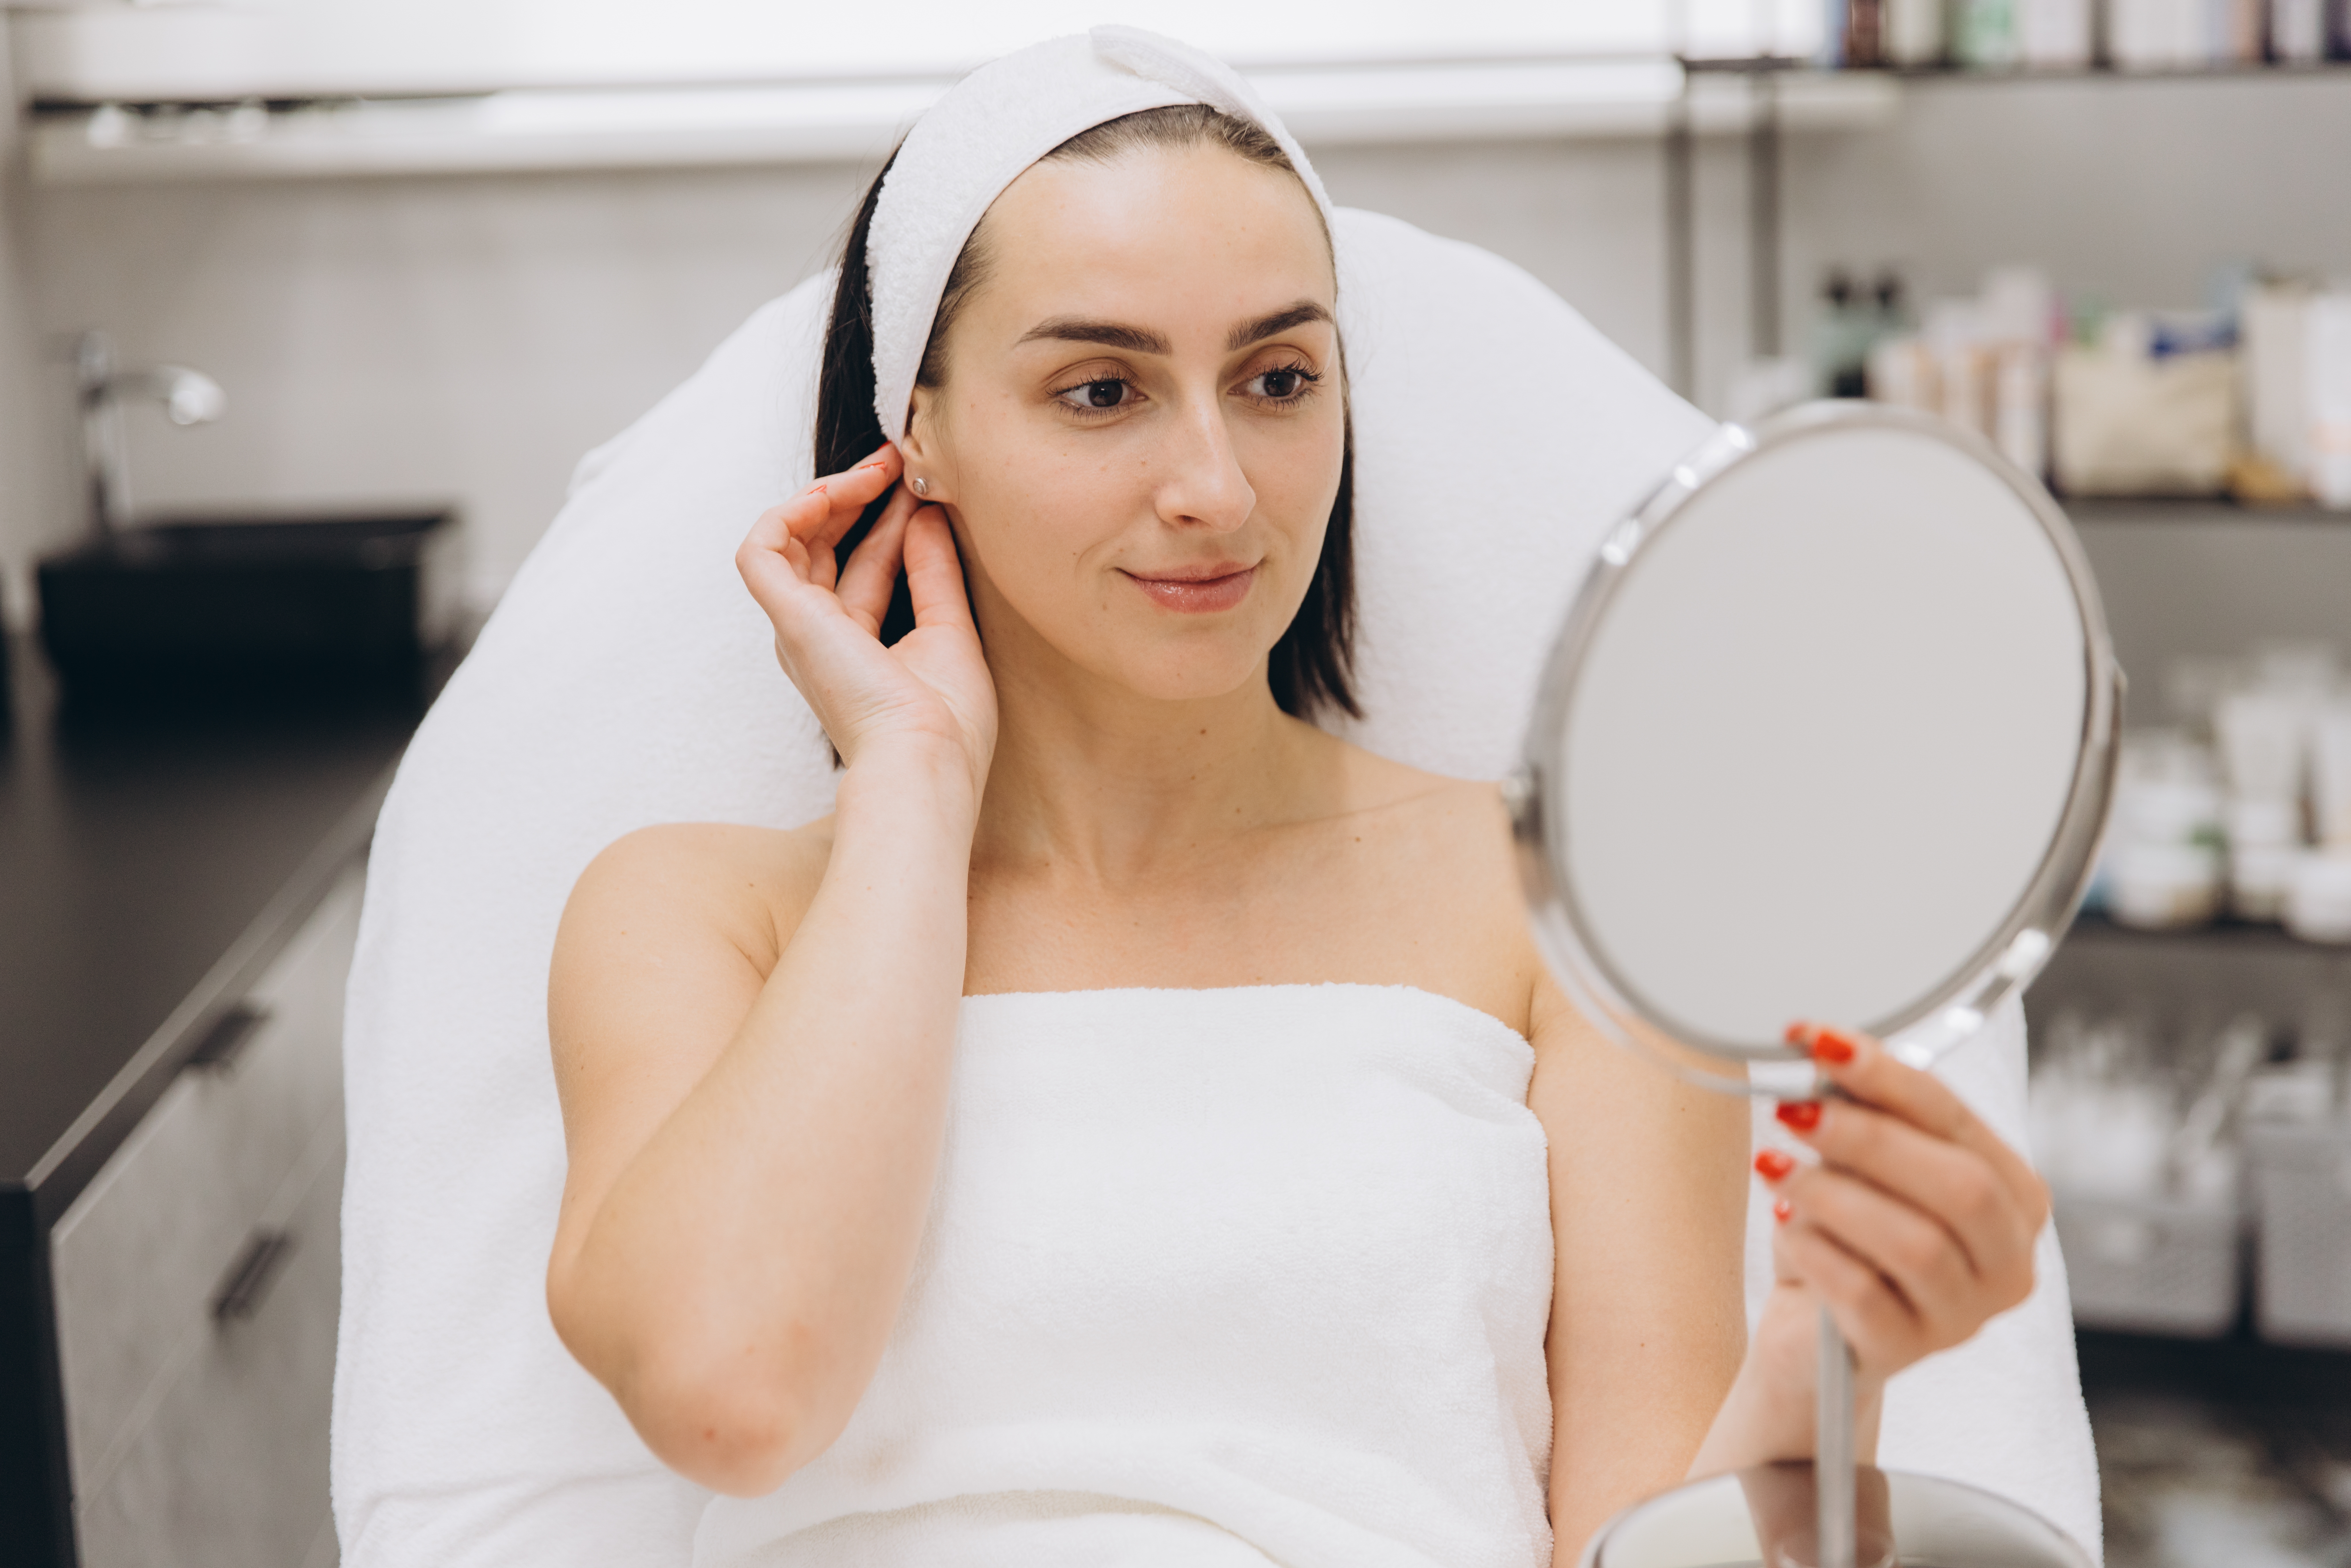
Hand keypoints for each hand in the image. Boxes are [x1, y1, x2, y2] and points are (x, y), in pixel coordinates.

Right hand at [735, 445, 996, 800]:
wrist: (926, 760)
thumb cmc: (945, 722)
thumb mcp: (949, 631)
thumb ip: (934, 572)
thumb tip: (924, 514)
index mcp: (855, 648)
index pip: (862, 565)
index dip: (888, 519)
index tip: (920, 486)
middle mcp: (819, 637)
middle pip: (822, 547)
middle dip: (856, 497)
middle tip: (896, 460)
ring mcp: (799, 628)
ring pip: (789, 540)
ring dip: (829, 494)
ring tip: (876, 467)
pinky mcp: (789, 619)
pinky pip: (761, 550)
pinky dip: (791, 511)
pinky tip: (834, 491)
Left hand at [1750, 1024, 2049, 1388]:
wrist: (1811, 1333)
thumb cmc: (1845, 1238)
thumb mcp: (1857, 1169)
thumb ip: (1861, 1115)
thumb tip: (1826, 1057)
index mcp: (2012, 1196)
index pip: (1956, 1119)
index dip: (1886, 1075)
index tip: (1817, 1041)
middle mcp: (2007, 1259)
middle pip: (1960, 1185)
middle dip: (1869, 1137)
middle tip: (1794, 1111)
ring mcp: (1964, 1315)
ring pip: (1917, 1244)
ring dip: (1834, 1194)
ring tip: (1775, 1168)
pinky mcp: (1909, 1352)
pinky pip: (1865, 1295)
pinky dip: (1816, 1248)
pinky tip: (1786, 1222)